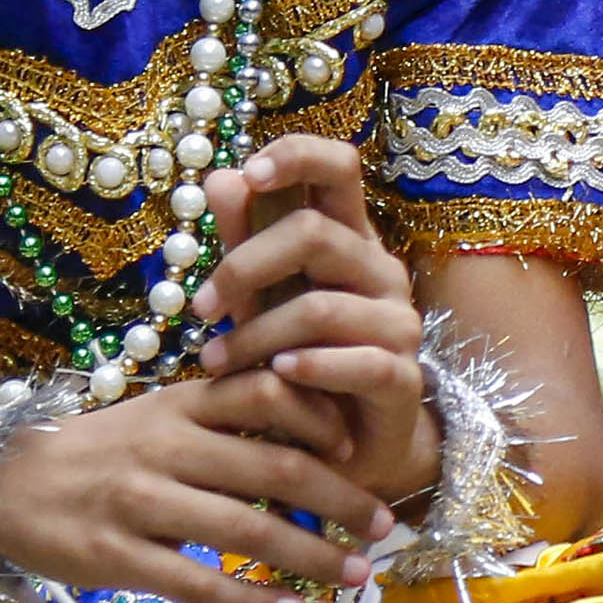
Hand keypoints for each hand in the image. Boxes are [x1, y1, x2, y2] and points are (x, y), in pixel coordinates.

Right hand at [0, 367, 391, 602]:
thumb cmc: (95, 452)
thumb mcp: (158, 415)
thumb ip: (222, 417)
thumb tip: (310, 433)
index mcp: (182, 403)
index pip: (269, 393)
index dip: (323, 418)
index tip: (361, 449)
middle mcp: (167, 447)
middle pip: (276, 467)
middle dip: (342, 499)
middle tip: (384, 526)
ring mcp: (140, 502)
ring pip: (247, 528)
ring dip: (312, 555)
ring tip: (356, 575)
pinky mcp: (116, 557)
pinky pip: (200, 582)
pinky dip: (255, 598)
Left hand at [192, 134, 433, 509]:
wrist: (347, 446)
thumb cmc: (298, 359)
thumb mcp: (262, 298)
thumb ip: (245, 241)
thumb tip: (222, 177)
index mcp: (348, 239)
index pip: (339, 168)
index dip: (298, 156)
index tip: (250, 173)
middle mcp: (379, 271)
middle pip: (317, 233)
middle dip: (244, 267)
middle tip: (200, 308)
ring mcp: (397, 324)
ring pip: (323, 306)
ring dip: (257, 335)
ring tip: (216, 362)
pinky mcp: (402, 377)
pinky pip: (361, 362)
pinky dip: (313, 367)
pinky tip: (278, 374)